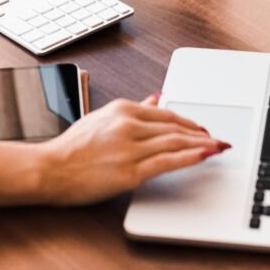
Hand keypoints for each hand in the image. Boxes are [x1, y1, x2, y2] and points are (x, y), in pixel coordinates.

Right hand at [36, 94, 229, 205]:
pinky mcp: (130, 171)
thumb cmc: (71, 148)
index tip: (204, 129)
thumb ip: (132, 108)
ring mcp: (130, 147)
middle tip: (220, 138)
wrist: (49, 169)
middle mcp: (128, 124)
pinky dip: (191, 157)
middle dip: (202, 133)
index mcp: (122, 109)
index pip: (167, 114)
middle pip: (176, 127)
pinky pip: (167, 161)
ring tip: (219, 147)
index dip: (190, 122)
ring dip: (203, 144)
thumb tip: (156, 98)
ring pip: (176, 142)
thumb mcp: (102, 119)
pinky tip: (205, 156)